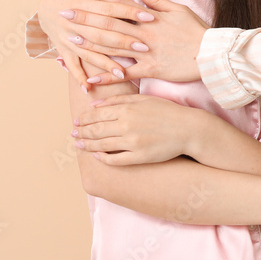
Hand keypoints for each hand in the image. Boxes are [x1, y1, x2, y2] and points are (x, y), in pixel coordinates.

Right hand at [37, 0, 156, 88]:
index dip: (129, 12)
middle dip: (123, 40)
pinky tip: (89, 88)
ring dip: (105, 63)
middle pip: (101, 33)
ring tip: (123, 72)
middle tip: (145, 46)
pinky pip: (72, 65)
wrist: (43, 8)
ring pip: (89, 52)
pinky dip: (79, 77)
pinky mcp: (63, 50)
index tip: (149, 16)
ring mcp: (67, 39)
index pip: (108, 9)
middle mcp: (72, 24)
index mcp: (78, 4)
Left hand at [68, 0, 209, 84]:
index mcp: (151, 17)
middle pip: (110, 23)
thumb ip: (156, 0)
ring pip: (114, 46)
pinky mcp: (151, 69)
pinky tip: (91, 78)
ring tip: (70, 39)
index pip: (121, 4)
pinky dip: (108, 76)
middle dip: (86, 17)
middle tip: (64, 13)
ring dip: (91, 43)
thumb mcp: (178, 9)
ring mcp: (146, 52)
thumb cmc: (196, 31)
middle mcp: (145, 33)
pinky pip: (126, 74)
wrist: (212, 54)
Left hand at [71, 94, 197, 165]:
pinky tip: (97, 156)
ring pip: (101, 145)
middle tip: (72, 135)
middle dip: (81, 133)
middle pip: (96, 130)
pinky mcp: (138, 157)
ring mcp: (132, 142)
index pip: (97, 115)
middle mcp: (127, 126)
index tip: (76, 122)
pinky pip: (115, 160)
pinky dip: (103, 158)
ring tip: (78, 145)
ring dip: (87, 146)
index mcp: (127, 110)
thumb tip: (95, 104)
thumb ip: (118, 100)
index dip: (84, 119)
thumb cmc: (167, 111)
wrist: (188, 129)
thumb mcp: (144, 99)